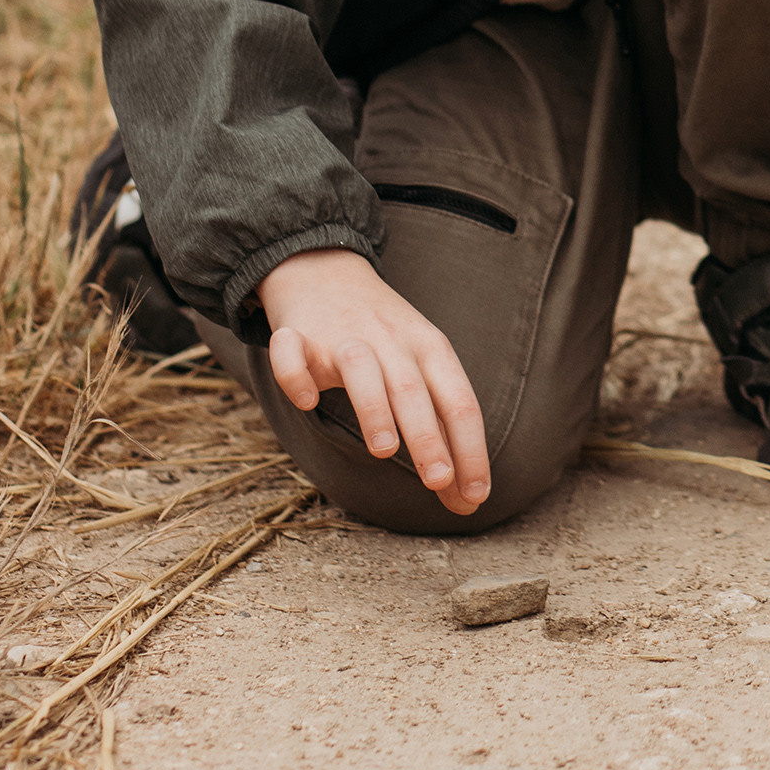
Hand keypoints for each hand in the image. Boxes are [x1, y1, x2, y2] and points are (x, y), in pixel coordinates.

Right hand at [259, 250, 489, 515]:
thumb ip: (441, 431)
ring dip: (374, 408)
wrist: (326, 268)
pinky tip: (308, 402)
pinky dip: (297, 376)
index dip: (470, 447)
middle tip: (439, 481)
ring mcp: (343, 334)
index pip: (458, 399)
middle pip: (413, 389)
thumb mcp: (422, 370)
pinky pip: (293, 352)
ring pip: (362, 369)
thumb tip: (466, 501)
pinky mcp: (298, 334)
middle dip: (428, 437)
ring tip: (384, 451)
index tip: (476, 495)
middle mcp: (391, 340)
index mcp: (429, 348)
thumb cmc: (387, 337)